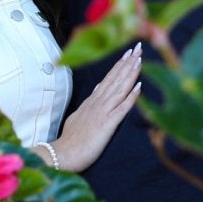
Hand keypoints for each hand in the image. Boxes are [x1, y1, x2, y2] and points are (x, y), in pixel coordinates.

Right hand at [54, 47, 141, 172]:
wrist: (62, 155)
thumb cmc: (71, 141)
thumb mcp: (78, 116)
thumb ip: (89, 103)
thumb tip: (97, 89)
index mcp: (92, 102)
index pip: (108, 79)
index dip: (119, 66)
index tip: (128, 53)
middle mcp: (97, 103)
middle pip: (115, 79)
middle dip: (127, 62)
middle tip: (138, 46)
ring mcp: (102, 112)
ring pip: (119, 89)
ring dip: (130, 73)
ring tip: (139, 59)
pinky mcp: (106, 124)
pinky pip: (121, 108)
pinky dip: (131, 97)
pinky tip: (140, 86)